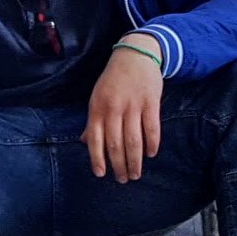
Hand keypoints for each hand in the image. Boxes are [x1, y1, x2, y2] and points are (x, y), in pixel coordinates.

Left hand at [85, 36, 163, 181]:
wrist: (133, 56)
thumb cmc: (112, 80)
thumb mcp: (97, 98)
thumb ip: (93, 121)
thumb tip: (85, 142)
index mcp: (97, 108)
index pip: (95, 139)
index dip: (97, 158)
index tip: (101, 174)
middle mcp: (113, 109)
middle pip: (115, 143)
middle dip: (119, 165)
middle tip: (123, 179)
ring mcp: (132, 106)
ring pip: (133, 140)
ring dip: (134, 160)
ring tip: (136, 174)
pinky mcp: (150, 102)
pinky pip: (152, 128)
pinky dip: (152, 143)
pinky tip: (151, 154)